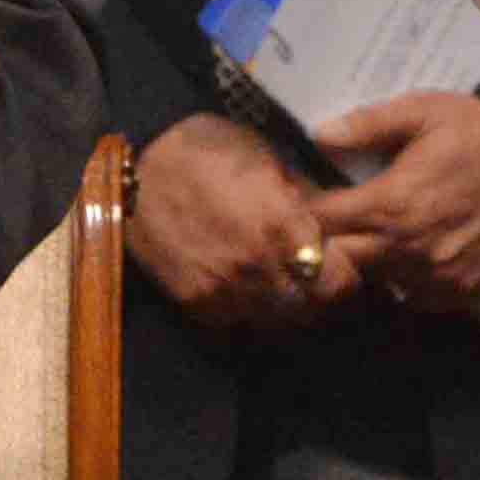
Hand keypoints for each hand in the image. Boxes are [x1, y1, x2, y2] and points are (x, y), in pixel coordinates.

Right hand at [127, 110, 350, 336]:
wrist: (133, 174)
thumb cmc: (204, 153)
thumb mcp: (265, 159)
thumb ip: (303, 198)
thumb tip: (333, 222)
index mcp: (281, 226)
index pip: (339, 282)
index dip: (346, 277)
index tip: (343, 266)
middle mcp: (257, 267)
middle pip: (312, 309)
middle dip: (320, 296)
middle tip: (317, 280)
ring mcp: (225, 291)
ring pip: (278, 324)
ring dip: (287, 309)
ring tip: (283, 287)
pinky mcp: (196, 304)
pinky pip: (239, 326)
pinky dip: (250, 315)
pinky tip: (248, 292)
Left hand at [301, 90, 479, 308]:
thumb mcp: (423, 112)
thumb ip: (366, 125)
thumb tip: (317, 135)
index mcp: (390, 207)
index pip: (321, 226)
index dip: (307, 214)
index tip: (306, 201)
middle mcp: (408, 252)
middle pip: (342, 263)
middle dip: (331, 244)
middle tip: (337, 222)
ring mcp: (436, 279)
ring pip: (377, 282)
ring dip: (370, 263)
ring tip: (376, 236)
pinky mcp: (463, 293)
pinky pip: (416, 297)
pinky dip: (406, 279)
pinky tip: (412, 252)